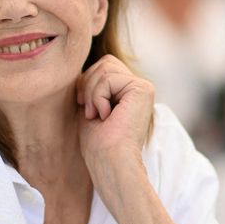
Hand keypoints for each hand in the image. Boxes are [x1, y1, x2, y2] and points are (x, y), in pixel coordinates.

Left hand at [76, 55, 153, 169]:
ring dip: (92, 93)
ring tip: (97, 115)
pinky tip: (106, 116)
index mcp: (128, 91)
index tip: (85, 108)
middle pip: (105, 62)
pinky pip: (109, 78)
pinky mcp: (143, 89)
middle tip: (90, 112)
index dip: (87, 82)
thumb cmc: (97, 143)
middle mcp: (139, 87)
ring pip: (106, 67)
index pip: (104, 66)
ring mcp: (143, 87)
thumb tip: (80, 69)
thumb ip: (91, 85)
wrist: (109, 161)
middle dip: (88, 85)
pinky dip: (98, 98)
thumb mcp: (90, 106)